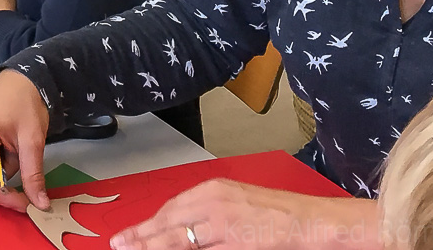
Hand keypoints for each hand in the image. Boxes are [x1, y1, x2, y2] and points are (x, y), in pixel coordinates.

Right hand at [0, 69, 50, 212]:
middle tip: (32, 189)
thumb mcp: (32, 139)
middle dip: (9, 189)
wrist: (20, 78)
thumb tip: (39, 203)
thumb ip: (33, 174)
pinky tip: (14, 150)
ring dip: (7, 174)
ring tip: (22, 152)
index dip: (9, 200)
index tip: (31, 205)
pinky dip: (3, 165)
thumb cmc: (24, 100)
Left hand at [108, 180, 380, 249]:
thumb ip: (210, 214)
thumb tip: (180, 231)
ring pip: (178, 241)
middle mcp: (212, 202)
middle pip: (168, 223)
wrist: (313, 221)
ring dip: (154, 247)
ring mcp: (221, 224)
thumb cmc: (280, 214)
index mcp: (213, 189)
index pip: (172, 209)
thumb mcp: (238, 203)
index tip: (130, 234)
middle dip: (143, 236)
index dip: (149, 225)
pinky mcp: (234, 243)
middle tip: (119, 245)